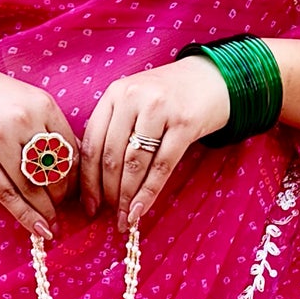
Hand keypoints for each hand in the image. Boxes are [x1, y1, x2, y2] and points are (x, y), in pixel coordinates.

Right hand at [0, 65, 78, 239]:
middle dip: (60, 197)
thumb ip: (54, 131)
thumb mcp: (31, 103)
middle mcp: (22, 120)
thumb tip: (78, 168)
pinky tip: (38, 229)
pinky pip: (7, 194)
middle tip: (59, 208)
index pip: (70, 153)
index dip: (74, 180)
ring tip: (50, 223)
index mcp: (43, 105)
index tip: (74, 194)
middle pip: (53, 172)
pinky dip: (25, 216)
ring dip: (45, 211)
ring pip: (31, 187)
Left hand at [80, 57, 230, 230]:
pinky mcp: (184, 122)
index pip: (92, 143)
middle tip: (110, 217)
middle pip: (111, 156)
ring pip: (134, 164)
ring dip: (127, 197)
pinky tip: (141, 210)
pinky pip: (161, 166)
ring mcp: (159, 108)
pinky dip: (149, 193)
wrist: (212, 79)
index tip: (88, 206)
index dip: (87, 180)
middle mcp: (132, 97)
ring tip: (125, 218)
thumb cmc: (167, 99)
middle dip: (108, 193)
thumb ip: (114, 131)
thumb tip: (95, 183)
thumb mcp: (135, 105)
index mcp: (114, 94)